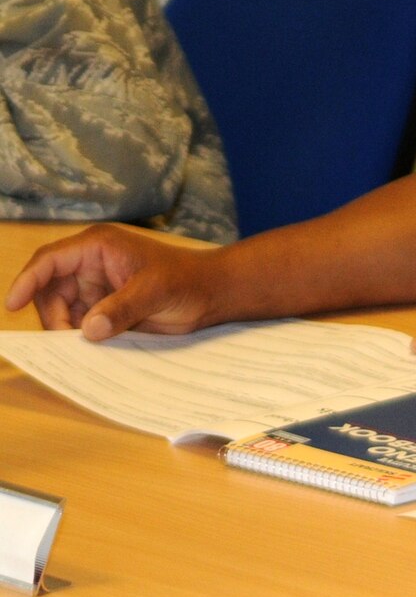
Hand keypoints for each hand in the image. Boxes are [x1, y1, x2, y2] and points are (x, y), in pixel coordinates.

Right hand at [3, 224, 221, 338]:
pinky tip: (88, 350)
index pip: (50, 261)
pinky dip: (80, 335)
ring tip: (80, 348)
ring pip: (63, 309)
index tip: (12, 304)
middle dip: (53, 315)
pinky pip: (81, 321)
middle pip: (50, 290)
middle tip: (69, 342)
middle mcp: (91, 264)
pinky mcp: (106, 306)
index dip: (27, 281)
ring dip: (66, 328)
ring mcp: (97, 286)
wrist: (214, 294)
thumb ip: (123, 308)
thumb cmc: (189, 281)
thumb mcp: (156, 291)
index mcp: (98, 247)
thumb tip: (89, 329)